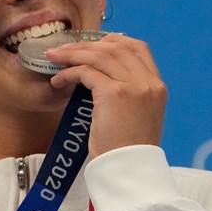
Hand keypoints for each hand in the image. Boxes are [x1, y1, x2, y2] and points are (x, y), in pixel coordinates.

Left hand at [46, 33, 165, 159]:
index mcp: (157, 86)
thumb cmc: (126, 150)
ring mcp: (134, 86)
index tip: (91, 45)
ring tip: (54, 59)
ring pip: (99, 55)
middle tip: (63, 50)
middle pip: (115, 47)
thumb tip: (97, 77)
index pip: (138, 48)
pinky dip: (69, 73)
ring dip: (73, 55)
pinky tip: (58, 81)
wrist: (129, 169)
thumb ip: (127, 94)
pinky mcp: (114, 94)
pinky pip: (86, 72)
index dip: (112, 41)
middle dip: (86, 45)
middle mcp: (148, 82)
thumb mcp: (136, 116)